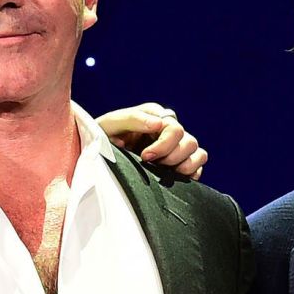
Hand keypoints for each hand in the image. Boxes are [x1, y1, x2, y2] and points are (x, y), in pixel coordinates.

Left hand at [93, 103, 207, 181]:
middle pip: (188, 141)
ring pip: (198, 152)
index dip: (163, 145)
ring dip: (185, 164)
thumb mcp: (110, 125)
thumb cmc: (100, 138)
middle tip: (150, 164)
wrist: (95, 158)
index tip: (144, 156)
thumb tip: (158, 124)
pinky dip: (192, 172)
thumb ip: (133, 118)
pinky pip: (198, 166)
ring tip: (165, 172)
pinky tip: (174, 177)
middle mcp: (168, 129)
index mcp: (154, 116)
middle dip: (172, 156)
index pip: (174, 128)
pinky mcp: (178, 163)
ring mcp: (175, 146)